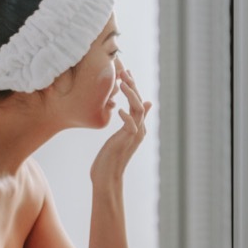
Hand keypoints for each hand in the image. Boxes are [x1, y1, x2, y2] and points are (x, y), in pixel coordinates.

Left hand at [91, 65, 152, 183]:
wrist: (107, 176)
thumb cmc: (109, 157)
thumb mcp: (120, 136)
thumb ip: (130, 122)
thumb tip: (140, 109)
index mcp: (138, 127)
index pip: (138, 102)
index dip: (133, 86)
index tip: (126, 72)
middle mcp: (140, 129)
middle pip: (140, 102)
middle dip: (133, 86)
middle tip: (124, 71)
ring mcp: (135, 135)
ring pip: (138, 110)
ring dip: (131, 96)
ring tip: (122, 83)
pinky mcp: (127, 141)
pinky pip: (131, 126)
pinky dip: (126, 117)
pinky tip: (118, 109)